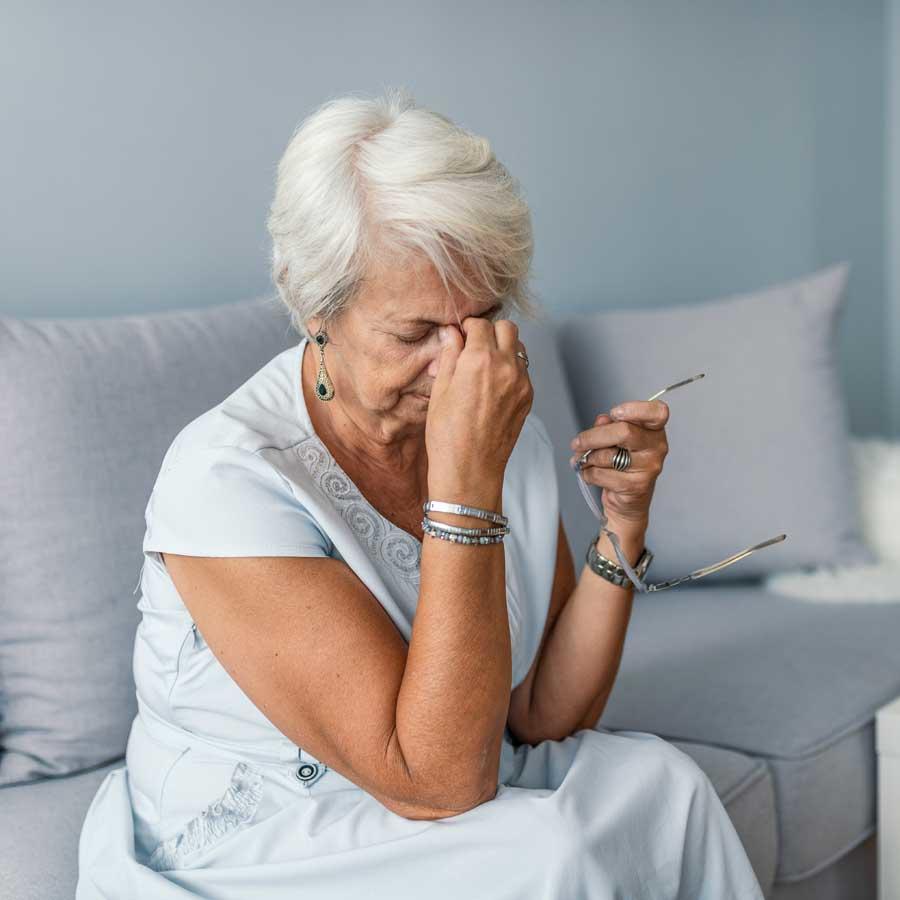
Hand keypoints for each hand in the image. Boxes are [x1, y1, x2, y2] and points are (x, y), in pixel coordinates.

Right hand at [425, 316, 532, 491]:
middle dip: (490, 331)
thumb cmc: (448, 435)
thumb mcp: (440, 391)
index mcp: (480, 361)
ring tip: (484, 366)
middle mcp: (506, 367)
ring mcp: (521, 383)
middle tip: (474, 346)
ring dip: (504, 348)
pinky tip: (493, 385)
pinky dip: (510, 368)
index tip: (460, 335)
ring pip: (519, 348)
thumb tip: (452, 333)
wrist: (470, 470)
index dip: (467, 327)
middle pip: (507, 328)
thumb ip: (449, 356)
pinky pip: (523, 370)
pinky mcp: (528, 398)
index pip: (480, 324)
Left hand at [569, 400, 669, 526]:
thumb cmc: (621, 465)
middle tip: (577, 442)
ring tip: (585, 461)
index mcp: (654, 430)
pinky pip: (602, 474)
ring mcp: (649, 468)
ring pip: (608, 455)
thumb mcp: (614, 440)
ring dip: (588, 458)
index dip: (634, 409)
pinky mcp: (636, 486)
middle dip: (593, 436)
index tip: (614, 413)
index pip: (657, 412)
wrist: (626, 501)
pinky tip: (591, 474)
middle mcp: (657, 447)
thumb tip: (602, 421)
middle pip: (624, 432)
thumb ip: (608, 426)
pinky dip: (589, 473)